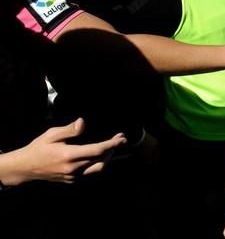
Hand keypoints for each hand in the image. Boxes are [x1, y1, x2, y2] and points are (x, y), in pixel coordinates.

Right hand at [8, 118, 125, 185]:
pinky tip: (100, 155)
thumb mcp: (51, 134)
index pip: (97, 151)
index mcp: (68, 155)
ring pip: (97, 169)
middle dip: (113, 149)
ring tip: (113, 146)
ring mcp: (72, 176)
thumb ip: (69, 129)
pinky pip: (89, 172)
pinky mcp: (71, 180)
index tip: (121, 138)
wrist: (25, 167)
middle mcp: (72, 168)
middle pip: (101, 160)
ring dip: (108, 158)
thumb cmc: (38, 148)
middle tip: (121, 139)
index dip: (112, 144)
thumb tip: (83, 122)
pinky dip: (98, 163)